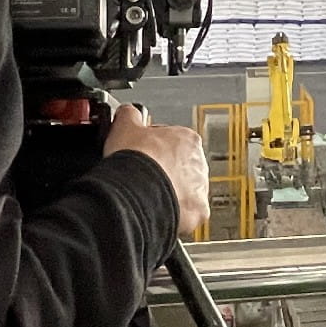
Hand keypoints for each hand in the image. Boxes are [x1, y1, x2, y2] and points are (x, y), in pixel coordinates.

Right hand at [103, 104, 209, 237]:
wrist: (136, 192)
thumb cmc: (134, 160)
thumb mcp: (125, 126)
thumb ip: (130, 115)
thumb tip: (128, 112)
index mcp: (187, 139)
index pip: (172, 142)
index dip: (154, 150)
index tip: (142, 157)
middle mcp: (199, 163)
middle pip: (181, 169)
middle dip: (165, 174)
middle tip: (144, 179)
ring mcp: (200, 189)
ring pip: (185, 193)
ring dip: (170, 195)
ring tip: (147, 198)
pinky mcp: (198, 213)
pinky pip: (187, 215)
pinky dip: (173, 215)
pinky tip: (156, 212)